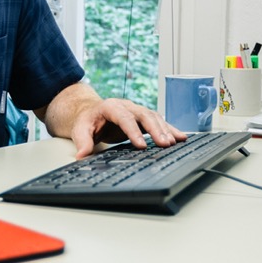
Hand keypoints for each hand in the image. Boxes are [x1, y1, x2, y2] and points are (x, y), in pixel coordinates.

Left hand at [69, 98, 186, 158]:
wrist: (90, 111)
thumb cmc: (87, 120)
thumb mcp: (80, 130)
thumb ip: (83, 142)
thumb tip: (82, 156)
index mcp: (111, 107)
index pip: (124, 118)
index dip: (133, 131)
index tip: (141, 145)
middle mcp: (127, 106)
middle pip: (144, 115)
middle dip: (156, 130)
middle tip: (165, 144)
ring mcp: (136, 111)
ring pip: (154, 117)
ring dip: (165, 130)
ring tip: (174, 143)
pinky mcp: (142, 118)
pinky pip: (158, 122)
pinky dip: (170, 129)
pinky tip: (181, 137)